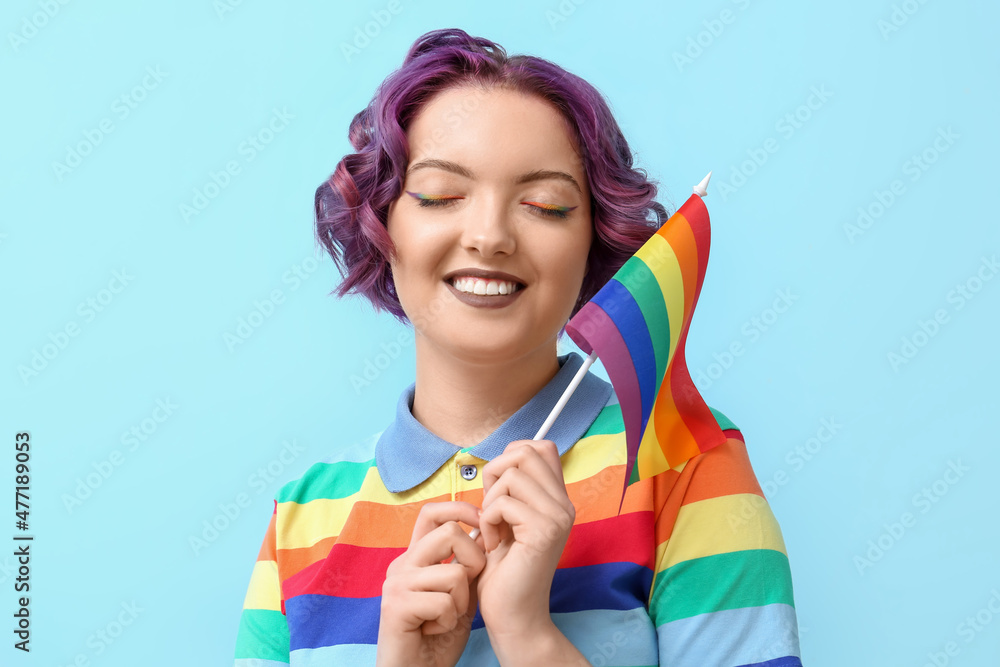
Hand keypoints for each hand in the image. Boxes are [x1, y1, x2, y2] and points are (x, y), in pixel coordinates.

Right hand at [376, 501, 485, 666]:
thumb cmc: (438, 636)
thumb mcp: (460, 595)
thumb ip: (467, 566)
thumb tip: (483, 531)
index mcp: (416, 557)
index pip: (433, 512)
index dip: (461, 509)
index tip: (482, 523)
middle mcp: (403, 564)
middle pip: (450, 533)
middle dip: (474, 562)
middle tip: (465, 592)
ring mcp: (397, 584)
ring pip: (454, 572)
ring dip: (461, 602)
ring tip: (447, 617)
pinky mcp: (396, 606)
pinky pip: (444, 602)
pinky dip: (449, 621)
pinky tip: (435, 630)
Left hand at [476, 439, 575, 646]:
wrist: (513, 615)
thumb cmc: (503, 571)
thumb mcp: (507, 520)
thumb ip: (511, 490)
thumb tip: (502, 457)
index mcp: (557, 499)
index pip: (542, 447)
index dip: (512, 455)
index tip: (498, 488)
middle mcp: (564, 504)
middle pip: (526, 451)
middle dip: (496, 472)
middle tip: (491, 507)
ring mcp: (558, 517)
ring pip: (512, 475)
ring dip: (490, 502)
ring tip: (492, 531)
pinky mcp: (544, 531)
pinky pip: (503, 503)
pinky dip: (487, 522)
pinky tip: (492, 546)